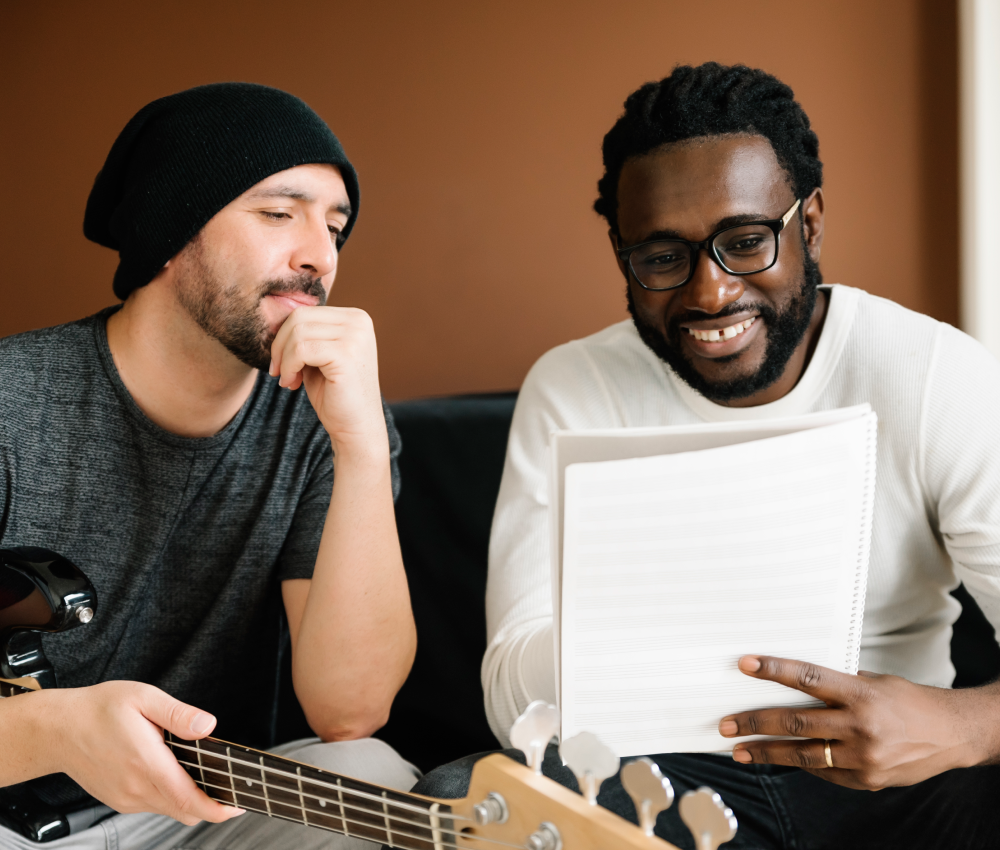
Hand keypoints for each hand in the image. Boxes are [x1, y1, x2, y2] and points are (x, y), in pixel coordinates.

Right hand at [36, 682, 244, 824]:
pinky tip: (175, 773)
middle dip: (212, 803)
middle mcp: (135, 788)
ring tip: (206, 774)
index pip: (188, 799)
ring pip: (171, 810)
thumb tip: (208, 726)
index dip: (217, 808)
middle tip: (232, 784)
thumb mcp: (144, 697)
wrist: (58, 729)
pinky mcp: (120, 801)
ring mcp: (126, 799)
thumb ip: (179, 714)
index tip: (238, 805)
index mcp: (145, 763)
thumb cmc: (99, 710)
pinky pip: (154, 806)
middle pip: (184, 810)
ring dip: (191, 799)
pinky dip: (171, 796)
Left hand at [268, 306, 385, 456]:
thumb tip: (274, 318)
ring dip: (284, 359)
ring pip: (297, 333)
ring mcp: (355, 336)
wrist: (357, 427)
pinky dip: (289, 367)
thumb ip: (305, 335)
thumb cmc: (335, 394)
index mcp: (355, 318)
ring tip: (288, 379)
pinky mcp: (346, 354)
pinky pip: (301, 350)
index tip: (282, 364)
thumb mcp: (318, 356)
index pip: (305, 312)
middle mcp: (359, 321)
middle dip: (279, 345)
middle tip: (278, 371)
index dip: (284, 337)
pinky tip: (292, 384)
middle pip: (299, 317)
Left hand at [718, 655, 986, 789]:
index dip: (774, 670)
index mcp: (861, 693)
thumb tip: (791, 680)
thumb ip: (836, 684)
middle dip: (755, 724)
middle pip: (796, 723)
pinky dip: (801, 764)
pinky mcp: (866, 781)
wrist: (951, 734)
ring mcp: (863, 758)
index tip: (745, 665)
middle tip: (725, 724)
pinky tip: (780, 759)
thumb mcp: (873, 682)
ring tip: (739, 750)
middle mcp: (860, 726)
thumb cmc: (906, 700)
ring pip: (803, 755)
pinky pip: (823, 772)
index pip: (808, 678)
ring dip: (766, 753)